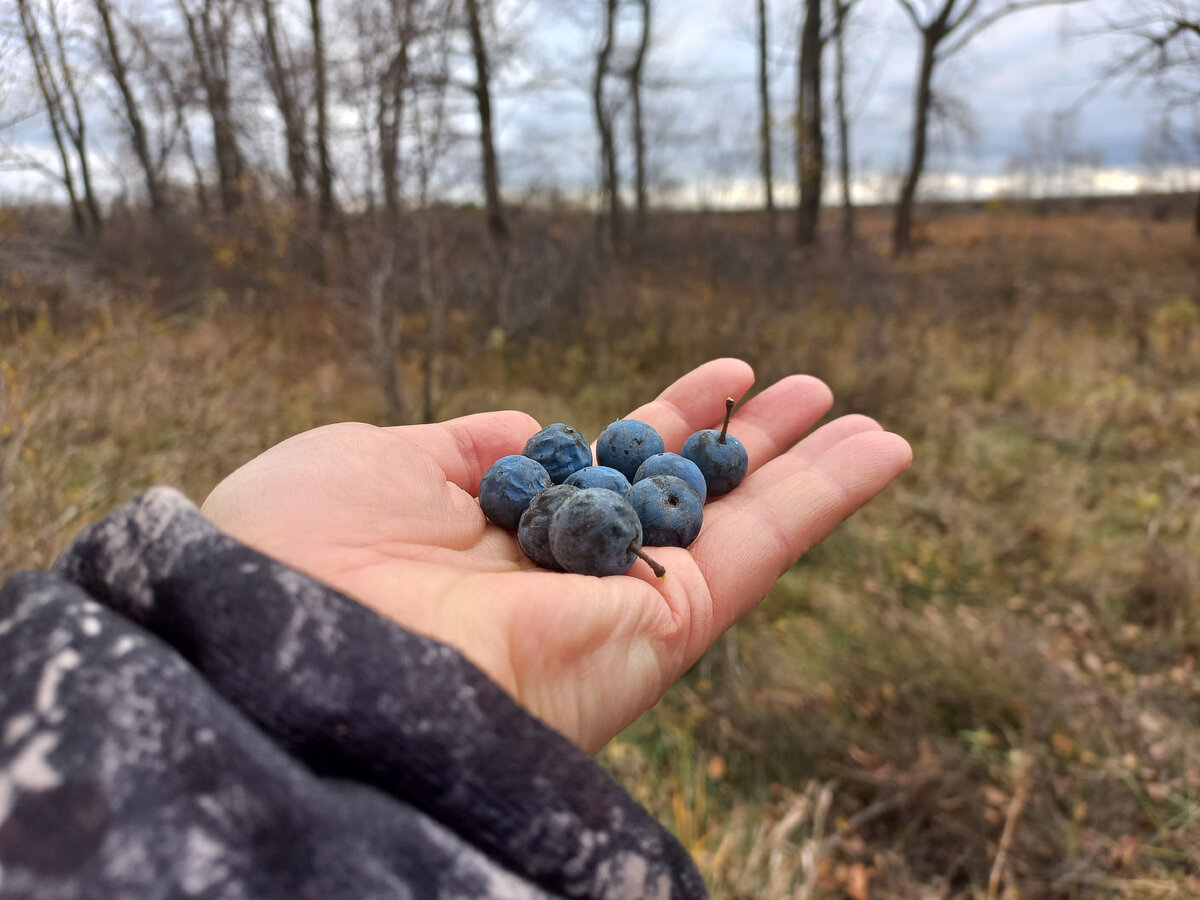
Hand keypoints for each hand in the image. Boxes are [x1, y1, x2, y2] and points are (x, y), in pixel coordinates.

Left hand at [200, 359, 910, 751]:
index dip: (667, 420)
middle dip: (748, 448)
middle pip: (684, 502)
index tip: (719, 378)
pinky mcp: (656, 632)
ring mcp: (616, 609)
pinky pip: (760, 553)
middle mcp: (567, 580)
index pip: (608, 473)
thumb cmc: (297, 552)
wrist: (282, 645)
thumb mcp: (373, 465)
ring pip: (741, 530)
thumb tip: (535, 430)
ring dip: (811, 473)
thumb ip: (466, 447)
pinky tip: (883, 450)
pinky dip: (827, 498)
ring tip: (872, 423)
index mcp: (502, 538)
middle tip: (810, 394)